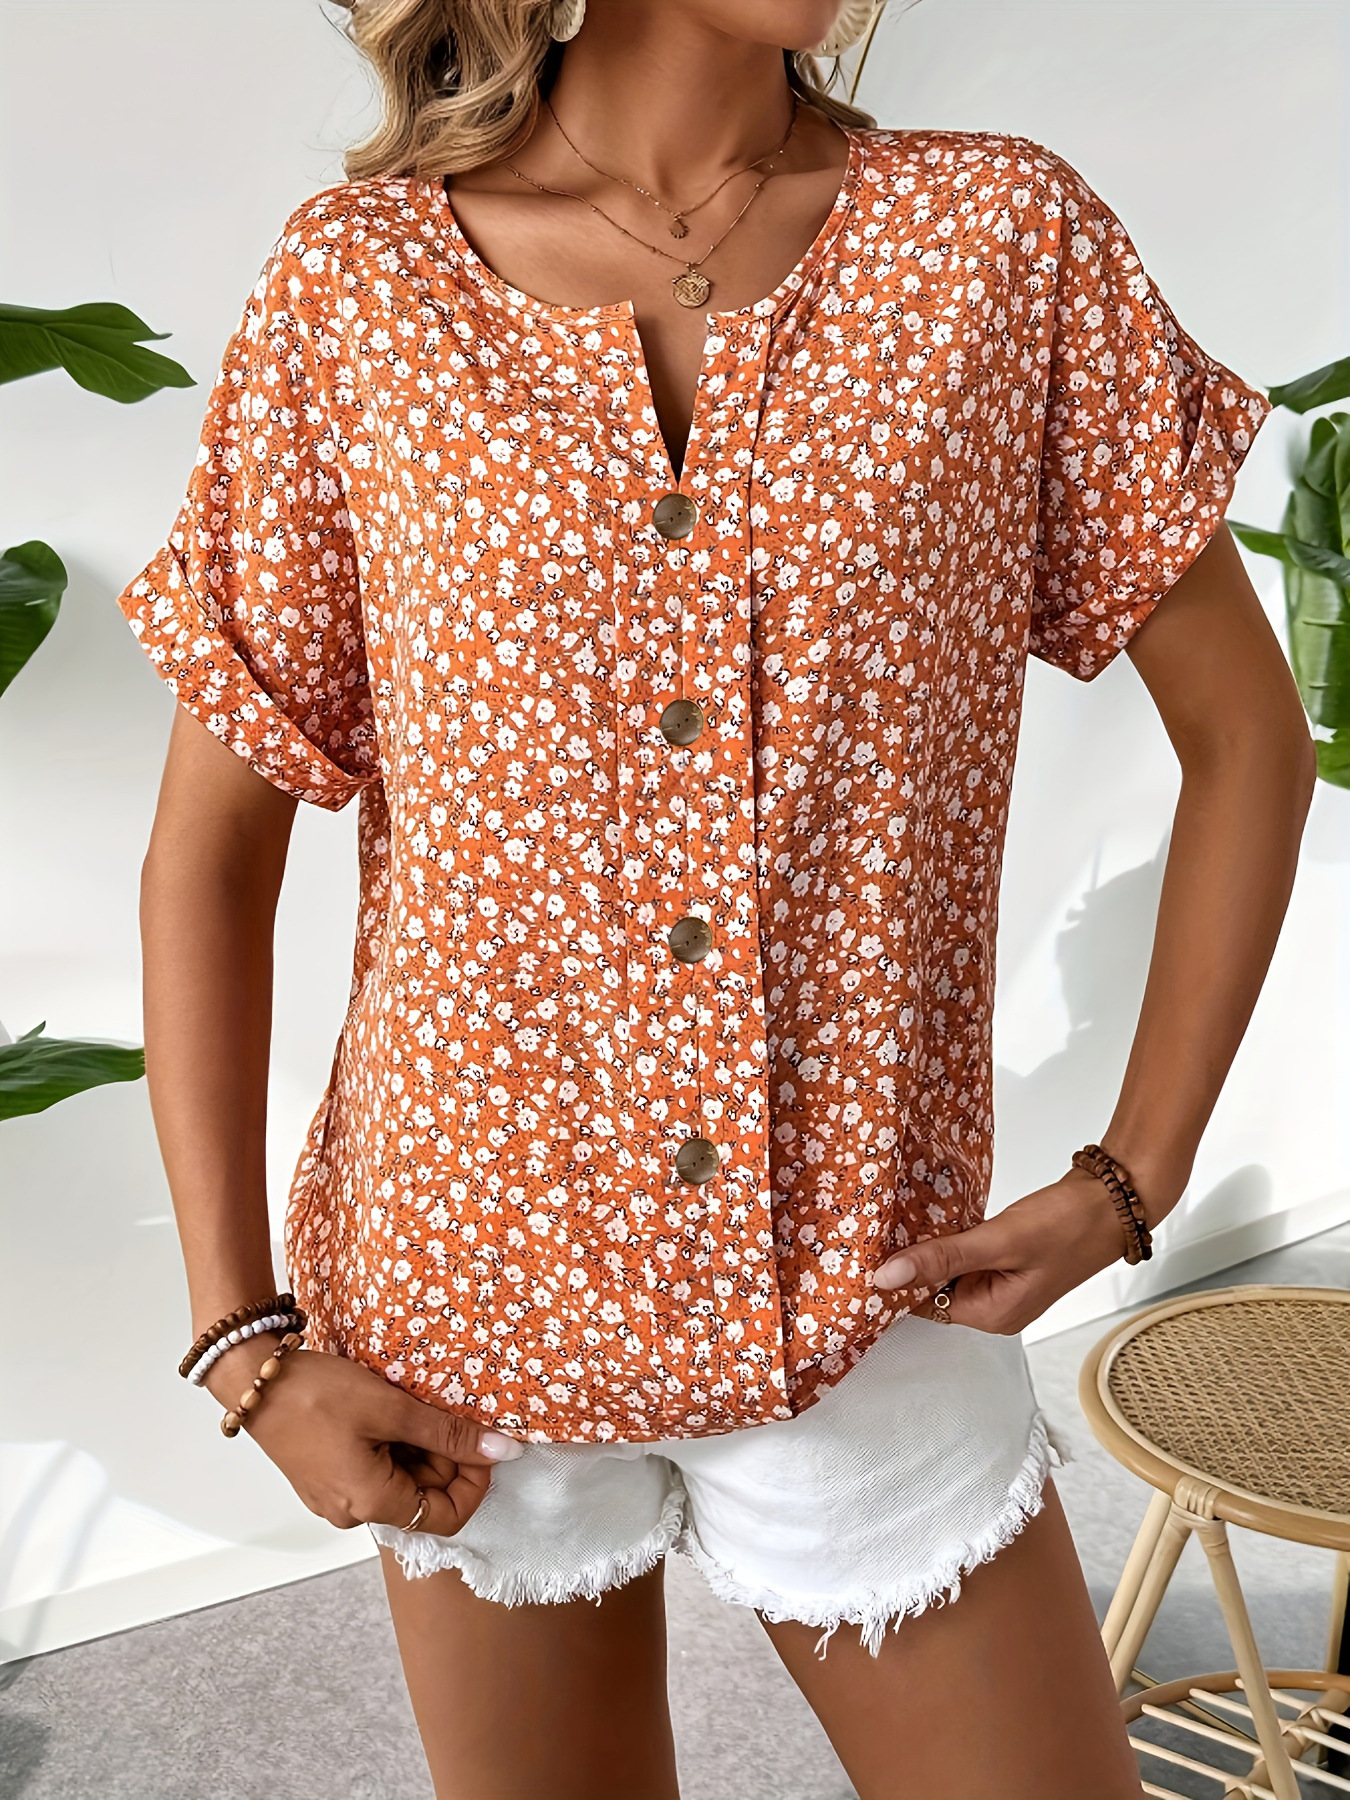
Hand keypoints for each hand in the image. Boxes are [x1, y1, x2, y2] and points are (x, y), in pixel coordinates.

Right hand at [202, 1338, 522, 1535]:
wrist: (255, 1379)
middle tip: (441, 1409)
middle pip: (424, 1498)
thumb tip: (504, 1451)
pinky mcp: (327, 1478)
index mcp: (370, 1504)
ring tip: (410, 1404)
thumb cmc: (317, 1394)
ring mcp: (336, 1497)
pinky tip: (388, 1411)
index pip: (447, 1517)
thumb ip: (450, 1434)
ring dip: (418, 1447)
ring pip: (401, 1481)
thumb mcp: (393, 1409)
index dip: (475, 1481)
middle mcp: (352, 1513)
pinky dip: (393, 1445)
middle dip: (445, 1457)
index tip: (482, 1443)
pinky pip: (375, 1472)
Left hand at [873, 1167, 1128, 1334]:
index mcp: (993, 1316)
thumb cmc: (1067, 1224)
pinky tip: (935, 1215)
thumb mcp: (999, 1241)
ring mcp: (1004, 1284)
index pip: (924, 1304)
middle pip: (934, 1289)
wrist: (1114, 1199)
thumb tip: (885, 1278)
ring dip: (931, 1246)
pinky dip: (952, 1237)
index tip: (867, 1249)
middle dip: (912, 1260)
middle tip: (879, 1226)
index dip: (897, 1279)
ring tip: (900, 1218)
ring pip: (949, 1268)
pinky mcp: (1009, 1260)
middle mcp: (996, 1308)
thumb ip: (942, 1258)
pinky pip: (967, 1254)